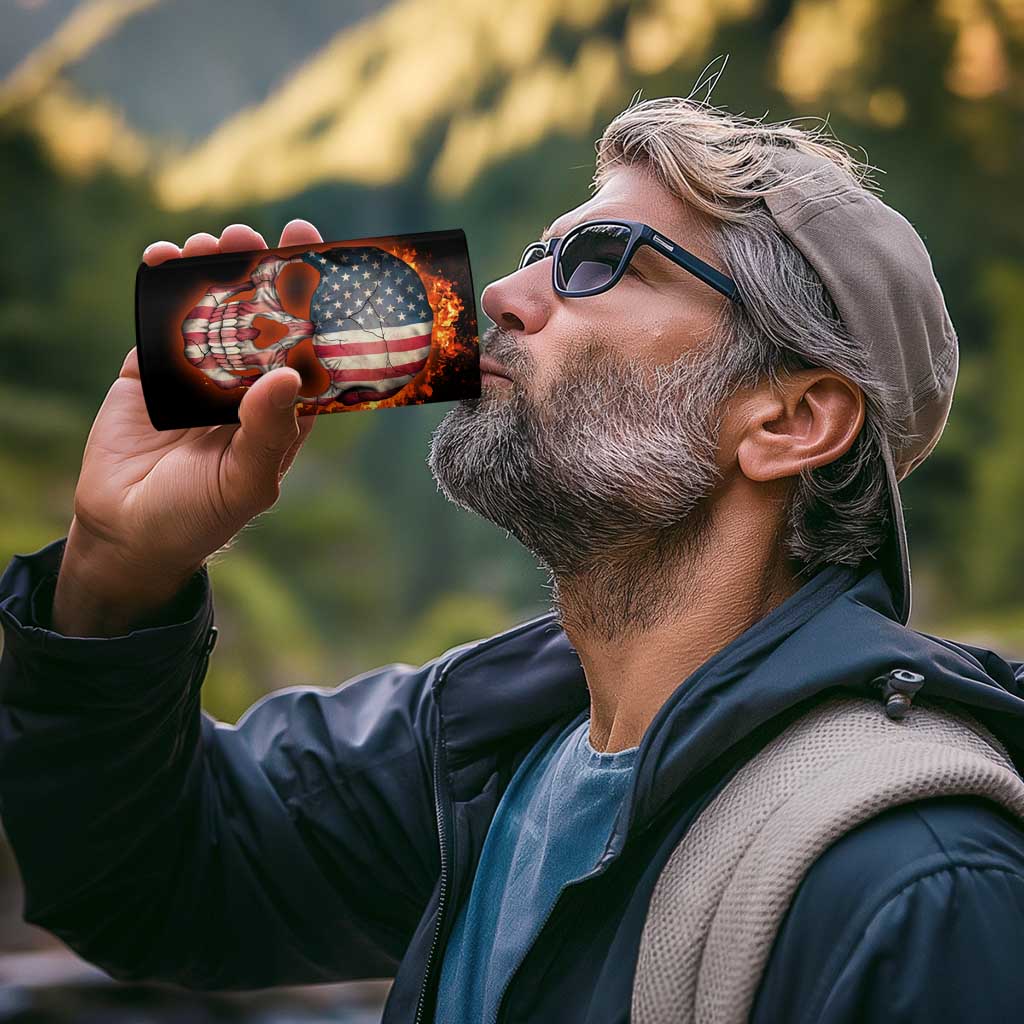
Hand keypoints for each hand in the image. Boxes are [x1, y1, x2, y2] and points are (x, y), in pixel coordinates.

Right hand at [52, 220, 323, 636]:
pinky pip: (160, 321)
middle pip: (260, 316)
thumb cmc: (200, 516)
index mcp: (282, 408)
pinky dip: (161, 287)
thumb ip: (269, 430)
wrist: (127, 534)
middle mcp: (246, 384)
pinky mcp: (152, 370)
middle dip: (261, 272)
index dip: (314, 304)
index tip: (319, 258)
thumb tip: (288, 373)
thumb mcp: (246, 481)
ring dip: (213, 270)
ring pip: (212, 310)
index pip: (307, 347)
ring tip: (212, 242)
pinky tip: (164, 258)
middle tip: (256, 236)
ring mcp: (199, 374)